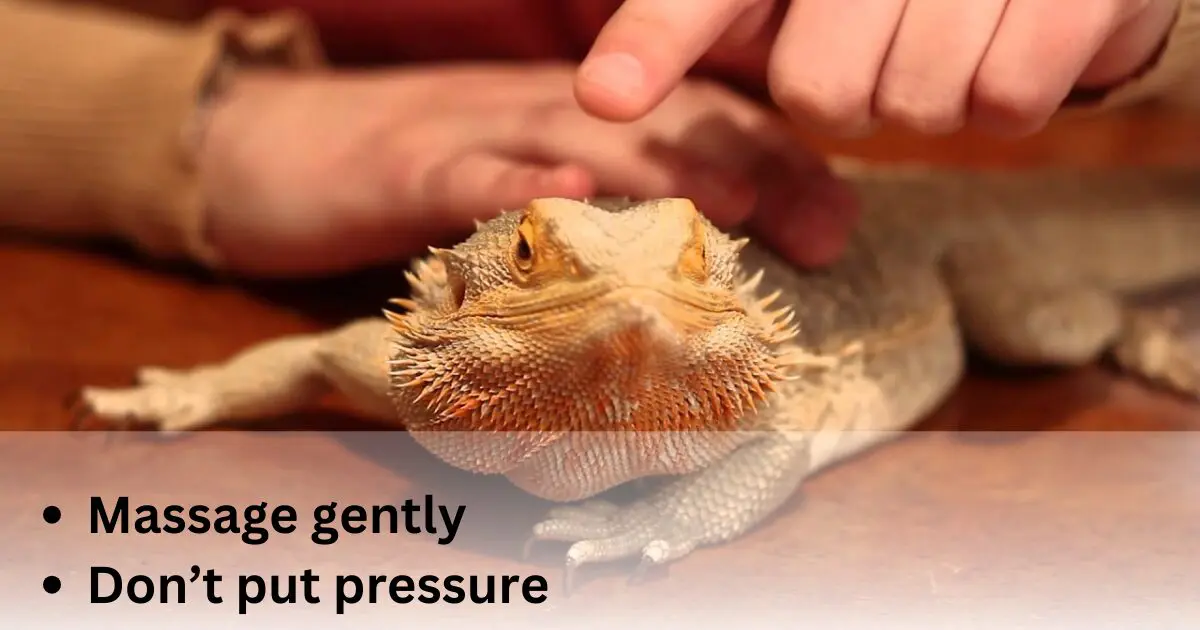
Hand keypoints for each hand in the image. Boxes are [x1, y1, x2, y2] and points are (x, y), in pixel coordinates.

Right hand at [196, 63, 855, 276]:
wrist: (268, 146)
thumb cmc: (408, 176)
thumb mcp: (513, 186)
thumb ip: (591, 214)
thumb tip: (689, 267)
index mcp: (574, 113)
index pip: (690, 122)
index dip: (772, 161)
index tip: (838, 223)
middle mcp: (539, 109)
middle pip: (658, 124)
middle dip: (750, 167)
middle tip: (825, 227)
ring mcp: (472, 128)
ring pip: (582, 139)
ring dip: (664, 173)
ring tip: (739, 212)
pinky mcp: (402, 164)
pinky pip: (465, 173)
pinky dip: (518, 187)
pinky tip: (571, 205)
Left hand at [575, 0, 1180, 134]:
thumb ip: (693, 20)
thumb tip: (603, 90)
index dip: (657, 41)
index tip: (608, 96)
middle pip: (822, 93)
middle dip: (853, 93)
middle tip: (888, 43)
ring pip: (916, 109)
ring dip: (936, 95)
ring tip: (960, 30)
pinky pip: (1006, 105)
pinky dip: (1007, 96)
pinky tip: (1014, 37)